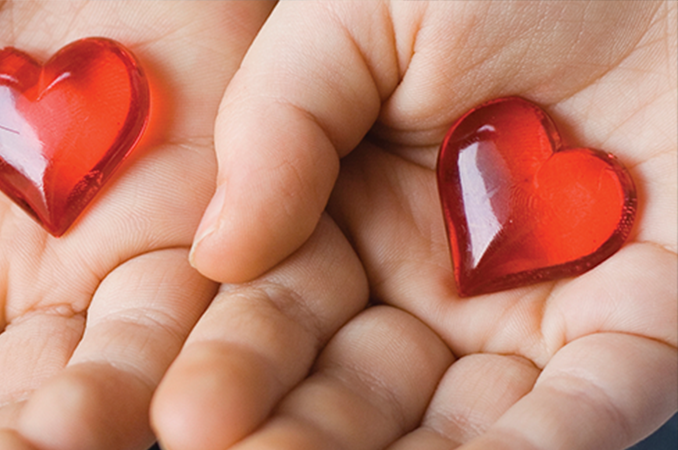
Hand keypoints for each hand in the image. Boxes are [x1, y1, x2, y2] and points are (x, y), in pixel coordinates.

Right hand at [155, 2, 676, 447]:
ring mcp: (537, 308)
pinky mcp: (648, 322)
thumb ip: (277, 118)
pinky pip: (595, 404)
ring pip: (460, 420)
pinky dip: (540, 448)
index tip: (186, 411)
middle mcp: (431, 276)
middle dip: (297, 432)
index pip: (276, 306)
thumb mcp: (357, 11)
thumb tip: (215, 253)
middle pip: (353, 381)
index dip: (231, 360)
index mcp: (345, 207)